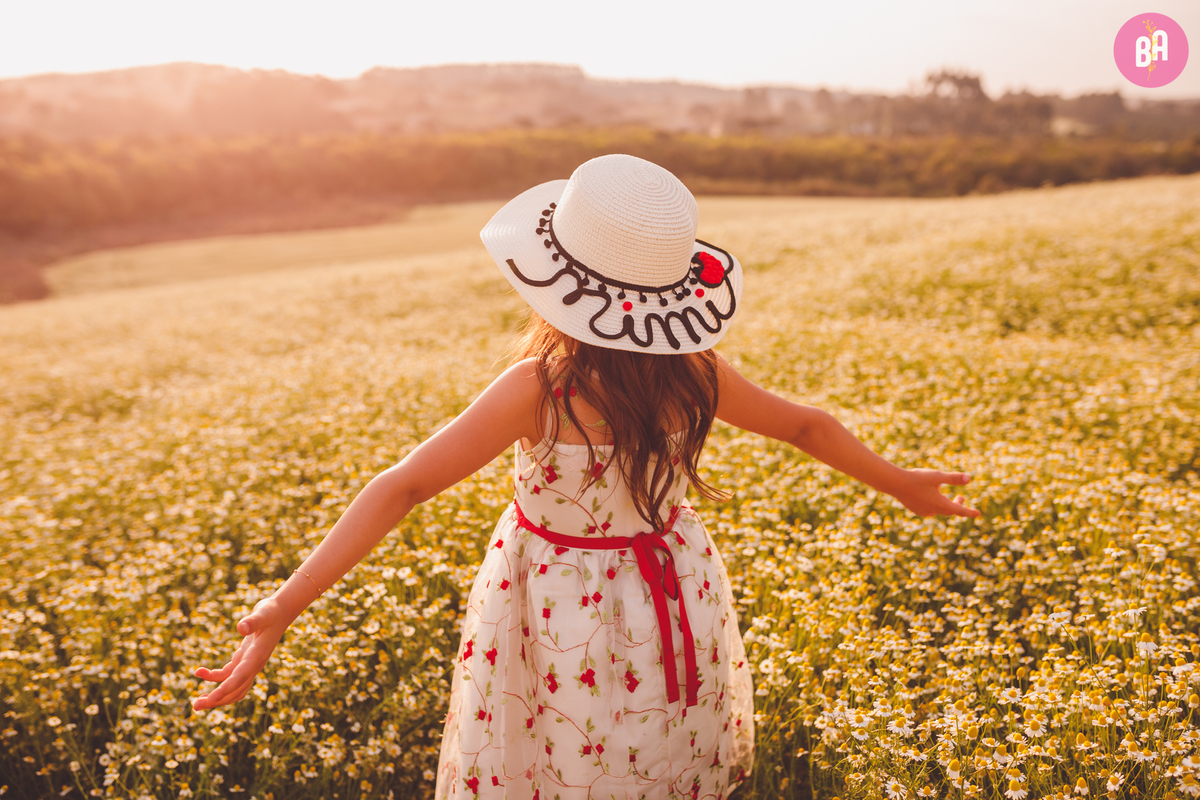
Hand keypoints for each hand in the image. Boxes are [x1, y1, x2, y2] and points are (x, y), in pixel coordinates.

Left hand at [191, 597, 288, 711]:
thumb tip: (241, 628)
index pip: (240, 677)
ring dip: (216, 696)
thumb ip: (252, 621)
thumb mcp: (262, 613)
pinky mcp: (243, 659)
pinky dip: (213, 677)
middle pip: (236, 690)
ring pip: (232, 688)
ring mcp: (248, 664)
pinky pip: (227, 675)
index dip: (225, 689)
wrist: (280, 611)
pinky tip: (199, 672)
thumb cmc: (271, 611)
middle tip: (196, 706)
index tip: (210, 700)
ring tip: (196, 702)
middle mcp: (254, 664)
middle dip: (217, 700)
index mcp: (257, 656)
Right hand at [896, 469, 979, 517]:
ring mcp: (923, 511)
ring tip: (941, 492)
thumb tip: (969, 478)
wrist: (895, 483)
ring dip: (944, 504)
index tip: (978, 514)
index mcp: (941, 504)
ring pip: (939, 510)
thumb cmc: (917, 478)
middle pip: (950, 510)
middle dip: (957, 505)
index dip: (970, 512)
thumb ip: (953, 478)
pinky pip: (929, 509)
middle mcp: (933, 510)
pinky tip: (929, 497)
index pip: (960, 511)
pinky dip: (934, 504)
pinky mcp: (915, 509)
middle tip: (961, 497)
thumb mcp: (937, 476)